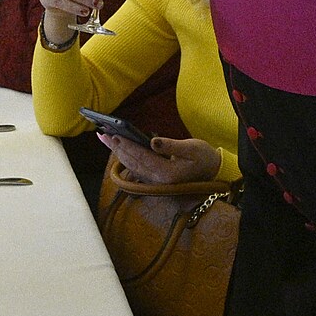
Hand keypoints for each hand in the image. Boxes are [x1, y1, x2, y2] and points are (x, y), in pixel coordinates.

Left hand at [99, 134, 220, 183]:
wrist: (212, 172)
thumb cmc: (204, 158)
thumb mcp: (193, 148)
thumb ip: (172, 146)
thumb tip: (153, 141)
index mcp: (167, 174)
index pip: (142, 157)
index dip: (128, 146)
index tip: (115, 135)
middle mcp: (159, 180)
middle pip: (132, 162)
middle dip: (117, 148)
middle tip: (102, 134)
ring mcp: (156, 181)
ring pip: (131, 165)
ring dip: (117, 152)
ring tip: (104, 138)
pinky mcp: (155, 178)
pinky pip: (135, 167)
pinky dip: (124, 156)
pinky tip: (117, 147)